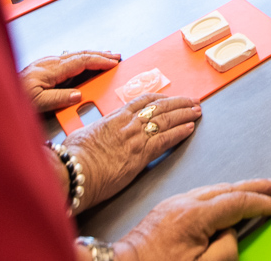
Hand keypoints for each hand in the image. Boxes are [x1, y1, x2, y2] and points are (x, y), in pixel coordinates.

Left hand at [19, 49, 120, 111]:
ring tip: (104, 56)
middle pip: (79, 54)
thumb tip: (79, 94)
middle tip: (116, 56)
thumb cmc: (12, 99)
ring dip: (91, 55)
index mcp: (50, 69)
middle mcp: (48, 63)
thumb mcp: (36, 103)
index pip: (81, 61)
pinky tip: (81, 62)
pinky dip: (80, 59)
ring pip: (73, 55)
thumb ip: (58, 98)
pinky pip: (66, 60)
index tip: (113, 63)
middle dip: (99, 54)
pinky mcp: (41, 68)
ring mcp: (44, 63)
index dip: (99, 61)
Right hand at [67, 94, 203, 208]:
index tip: (168, 98)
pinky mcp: (141, 154)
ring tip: (197, 111)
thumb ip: (96, 132)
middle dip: (179, 103)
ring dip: (185, 114)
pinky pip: (166, 138)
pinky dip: (180, 131)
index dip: (159, 99)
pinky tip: (189, 127)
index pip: (142, 102)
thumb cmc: (73, 158)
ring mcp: (136, 137)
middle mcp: (128, 124)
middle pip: (159, 107)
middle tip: (192, 101)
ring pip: (166, 120)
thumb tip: (95, 135)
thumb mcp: (82, 135)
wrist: (73, 172)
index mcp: (114, 118)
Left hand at [121, 179, 270, 260]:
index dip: (261, 203)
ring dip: (235, 190)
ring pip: (212, 189)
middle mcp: (183, 203)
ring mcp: (173, 204)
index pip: (237, 203)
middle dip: (253, 187)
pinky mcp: (165, 210)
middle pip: (226, 188)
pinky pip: (198, 195)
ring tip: (253, 192)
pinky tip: (223, 201)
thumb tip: (232, 233)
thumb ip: (225, 249)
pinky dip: (217, 195)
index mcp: (194, 217)